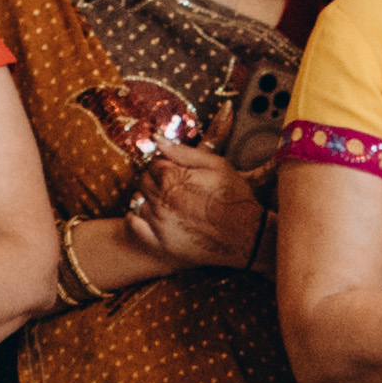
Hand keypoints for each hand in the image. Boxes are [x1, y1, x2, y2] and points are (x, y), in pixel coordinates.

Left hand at [122, 147, 266, 271]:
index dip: (166, 164)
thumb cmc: (235, 198)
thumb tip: (158, 139)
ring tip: (169, 201)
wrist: (247, 237)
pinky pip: (134, 224)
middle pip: (143, 180)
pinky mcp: (159, 243)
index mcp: (172, 178)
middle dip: (156, 179)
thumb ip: (183, 152)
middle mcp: (161, 200)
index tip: (177, 170)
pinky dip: (137, 216)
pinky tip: (152, 215)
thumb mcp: (216, 165)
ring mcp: (158, 222)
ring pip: (138, 200)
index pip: (153, 162)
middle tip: (175, 185)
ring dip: (149, 197)